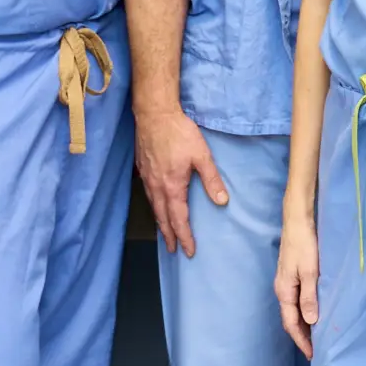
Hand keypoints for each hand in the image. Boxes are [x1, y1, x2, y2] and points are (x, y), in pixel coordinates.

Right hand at [135, 105, 227, 255]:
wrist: (154, 114)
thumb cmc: (179, 132)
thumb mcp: (201, 155)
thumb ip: (212, 179)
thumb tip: (222, 201)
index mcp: (172, 186)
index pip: (178, 219)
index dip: (184, 237)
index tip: (189, 251)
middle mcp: (157, 187)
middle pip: (162, 218)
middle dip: (170, 236)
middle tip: (174, 250)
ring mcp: (147, 178)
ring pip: (154, 208)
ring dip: (160, 223)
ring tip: (166, 234)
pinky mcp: (142, 169)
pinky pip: (148, 196)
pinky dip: (154, 208)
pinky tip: (157, 206)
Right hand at [275, 212, 319, 358]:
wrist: (297, 221)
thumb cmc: (304, 244)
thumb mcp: (309, 272)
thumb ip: (309, 297)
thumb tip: (310, 322)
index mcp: (284, 291)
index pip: (291, 323)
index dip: (301, 340)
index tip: (312, 354)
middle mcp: (283, 289)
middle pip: (291, 319)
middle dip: (301, 336)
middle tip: (315, 350)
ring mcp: (286, 282)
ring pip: (294, 310)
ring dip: (303, 324)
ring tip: (316, 336)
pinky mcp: (292, 275)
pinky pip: (297, 300)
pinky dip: (304, 311)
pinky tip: (314, 312)